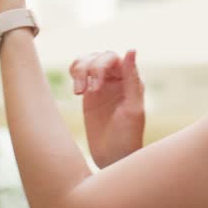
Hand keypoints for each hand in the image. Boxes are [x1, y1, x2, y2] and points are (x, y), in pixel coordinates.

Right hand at [69, 50, 144, 168]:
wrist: (113, 158)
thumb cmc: (128, 137)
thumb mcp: (132, 108)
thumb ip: (131, 79)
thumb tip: (131, 49)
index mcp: (131, 80)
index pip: (114, 58)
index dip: (101, 67)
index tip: (95, 89)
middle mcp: (117, 79)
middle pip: (98, 57)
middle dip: (88, 70)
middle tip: (87, 93)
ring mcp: (102, 85)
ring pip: (87, 61)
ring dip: (79, 71)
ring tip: (78, 92)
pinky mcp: (89, 93)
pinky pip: (79, 73)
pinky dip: (74, 73)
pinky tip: (76, 89)